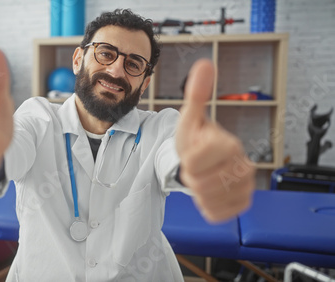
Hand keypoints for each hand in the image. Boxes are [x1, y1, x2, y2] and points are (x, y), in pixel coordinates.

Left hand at [175, 59, 254, 222]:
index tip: (193, 152)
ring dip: (197, 191)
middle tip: (197, 166)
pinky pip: (215, 214)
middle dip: (191, 176)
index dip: (185, 160)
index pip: (192, 163)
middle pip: (198, 183)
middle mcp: (243, 166)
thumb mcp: (190, 118)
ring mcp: (245, 187)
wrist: (205, 161)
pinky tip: (210, 191)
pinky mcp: (242, 204)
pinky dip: (206, 206)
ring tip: (203, 177)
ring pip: (206, 200)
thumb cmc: (196, 139)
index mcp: (229, 144)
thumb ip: (196, 93)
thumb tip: (204, 64)